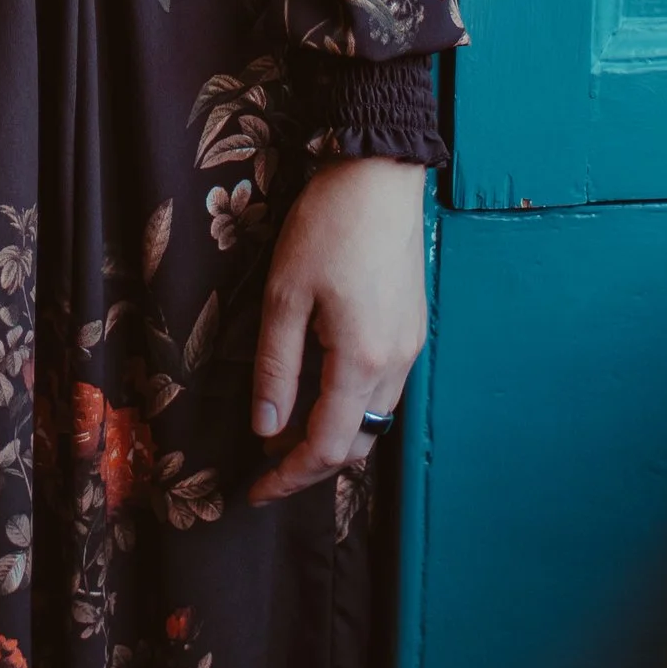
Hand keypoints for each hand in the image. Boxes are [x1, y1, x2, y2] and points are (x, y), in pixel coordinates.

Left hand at [246, 155, 428, 504]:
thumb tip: (266, 429)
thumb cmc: (326, 227)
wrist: (380, 174)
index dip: (288, 477)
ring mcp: (410, 347)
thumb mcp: (284, 296)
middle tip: (265, 467)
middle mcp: (396, 364)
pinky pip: (384, 390)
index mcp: (362, 361)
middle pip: (357, 442)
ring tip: (286, 431)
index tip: (255, 492)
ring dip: (333, 436)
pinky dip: (352, 407)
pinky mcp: (411, 329)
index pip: (326, 446)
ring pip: (374, 419)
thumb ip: (275, 368)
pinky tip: (320, 392)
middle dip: (311, 464)